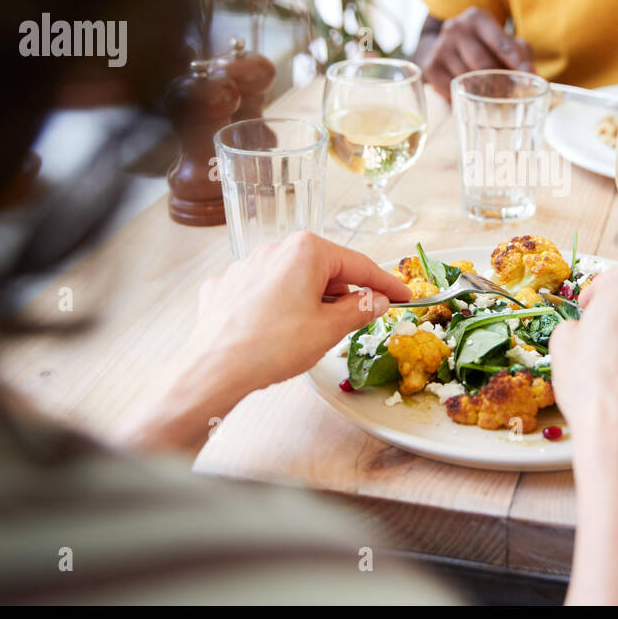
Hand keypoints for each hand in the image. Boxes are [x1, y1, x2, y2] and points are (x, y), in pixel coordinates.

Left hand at [119, 232, 410, 450]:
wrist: (213, 369)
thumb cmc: (273, 347)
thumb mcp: (329, 330)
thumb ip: (360, 309)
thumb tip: (377, 300)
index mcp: (306, 251)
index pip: (359, 264)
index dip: (386, 283)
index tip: (404, 295)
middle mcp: (275, 249)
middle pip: (325, 269)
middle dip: (343, 294)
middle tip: (355, 323)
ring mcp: (246, 265)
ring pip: (293, 279)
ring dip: (310, 300)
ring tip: (311, 333)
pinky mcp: (226, 286)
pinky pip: (264, 291)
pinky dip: (278, 307)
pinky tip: (276, 331)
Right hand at [420, 7, 533, 99]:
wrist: (446, 44)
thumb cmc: (483, 44)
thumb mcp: (503, 40)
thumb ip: (520, 53)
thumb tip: (534, 76)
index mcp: (477, 17)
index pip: (501, 44)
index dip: (517, 63)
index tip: (529, 77)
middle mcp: (456, 28)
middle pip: (483, 64)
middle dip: (499, 82)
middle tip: (509, 94)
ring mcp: (441, 47)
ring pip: (467, 78)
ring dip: (482, 91)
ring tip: (492, 97)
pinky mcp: (431, 65)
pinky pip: (451, 88)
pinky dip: (464, 95)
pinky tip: (469, 95)